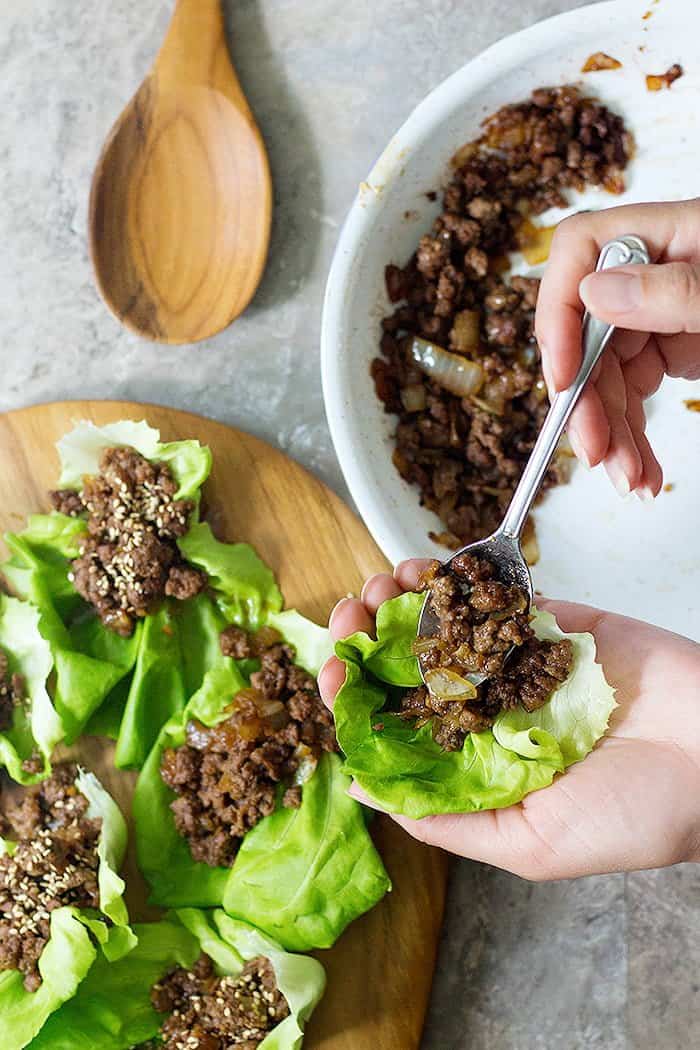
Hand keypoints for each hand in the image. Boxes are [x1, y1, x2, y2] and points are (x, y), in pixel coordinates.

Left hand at [319, 559, 699, 879]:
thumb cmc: (637, 815)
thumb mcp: (531, 845)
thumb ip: (448, 820)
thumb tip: (364, 790)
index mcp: (476, 762)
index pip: (397, 726)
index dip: (356, 696)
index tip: (334, 669)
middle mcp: (490, 709)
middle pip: (409, 668)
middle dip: (369, 637)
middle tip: (351, 614)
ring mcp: (520, 661)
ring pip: (443, 624)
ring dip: (401, 600)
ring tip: (380, 585)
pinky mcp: (554, 622)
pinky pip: (496, 595)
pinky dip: (456, 579)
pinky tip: (426, 569)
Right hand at [536, 199, 699, 498]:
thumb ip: (679, 291)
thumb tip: (597, 292)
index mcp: (676, 232)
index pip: (582, 249)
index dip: (559, 311)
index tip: (562, 375)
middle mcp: (661, 270)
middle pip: (588, 329)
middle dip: (588, 399)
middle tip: (598, 454)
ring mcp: (667, 310)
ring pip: (606, 371)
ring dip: (610, 431)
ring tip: (629, 480)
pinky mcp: (677, 347)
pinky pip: (633, 391)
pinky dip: (632, 434)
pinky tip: (640, 467)